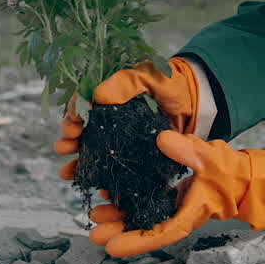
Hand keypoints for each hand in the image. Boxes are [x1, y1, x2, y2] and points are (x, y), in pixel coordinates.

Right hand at [53, 57, 200, 180]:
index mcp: (111, 99)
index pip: (84, 106)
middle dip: (69, 142)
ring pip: (94, 154)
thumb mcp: (149, 75)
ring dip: (77, 164)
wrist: (200, 103)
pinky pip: (115, 171)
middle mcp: (112, 121)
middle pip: (83, 133)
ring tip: (67, 172)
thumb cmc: (173, 84)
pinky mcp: (136, 159)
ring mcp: (123, 142)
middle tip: (64, 149)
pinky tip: (93, 187)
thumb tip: (96, 97)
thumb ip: (125, 82)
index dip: (73, 115)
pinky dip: (102, 180)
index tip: (72, 125)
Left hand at [88, 130, 264, 256]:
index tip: (111, 248)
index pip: (161, 233)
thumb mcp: (210, 158)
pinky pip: (144, 204)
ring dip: (119, 218)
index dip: (135, 242)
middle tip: (93, 234)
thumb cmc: (229, 171)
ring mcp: (171, 208)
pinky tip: (109, 196)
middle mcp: (176, 216)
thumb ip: (187, 150)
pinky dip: (127, 203)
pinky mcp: (168, 198)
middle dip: (119, 234)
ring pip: (141, 218)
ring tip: (94, 214)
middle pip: (144, 230)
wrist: (240, 176)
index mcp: (189, 215)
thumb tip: (161, 139)